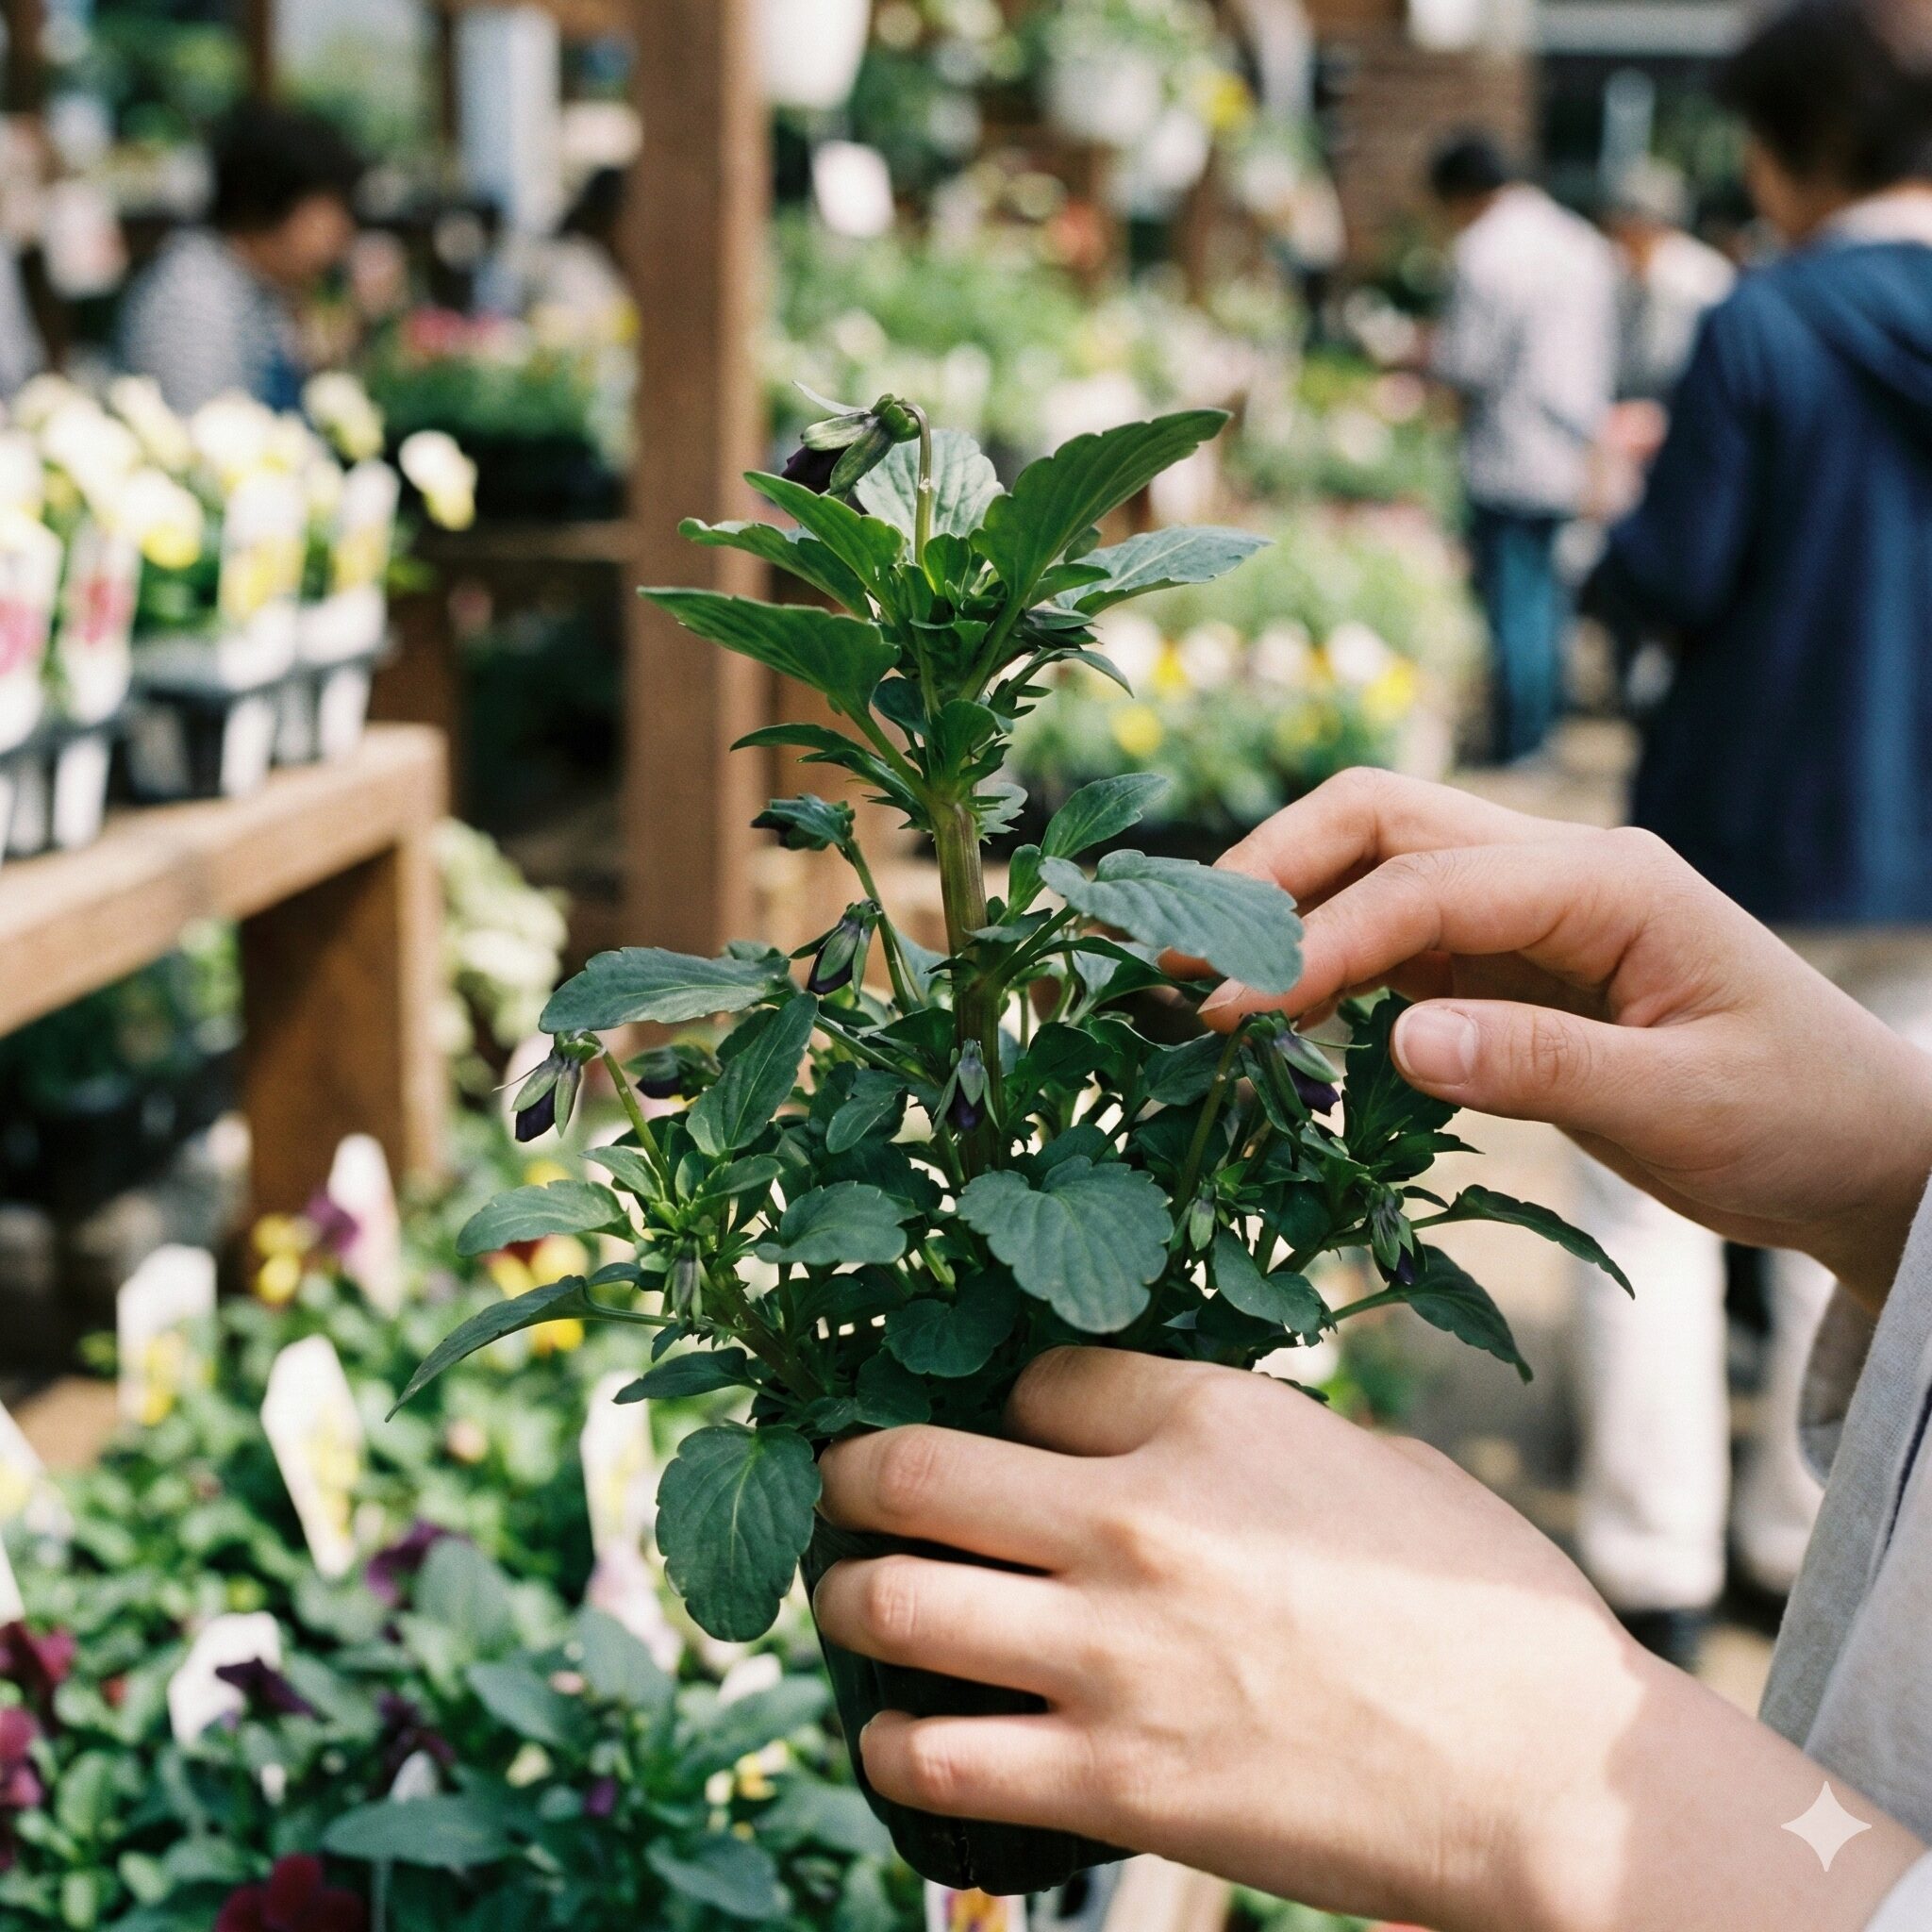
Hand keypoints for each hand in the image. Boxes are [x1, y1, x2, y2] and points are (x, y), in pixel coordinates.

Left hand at [814, 1351, 1922, 1931]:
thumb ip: (1239, 1430)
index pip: (1032, 1378)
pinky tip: (895, 1734)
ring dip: (844, 1601)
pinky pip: (938, 1756)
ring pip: (892, 1602)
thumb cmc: (1478, 1602)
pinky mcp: (1114, 1784)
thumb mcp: (1361, 1459)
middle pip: (913, 1469)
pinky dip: (892, 1742)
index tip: (995, 1431)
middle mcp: (1132, 1519)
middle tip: (841, 1489)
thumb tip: (1153, 1431)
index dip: (1002, 1402)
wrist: (1544, 1774)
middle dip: (851, 1475)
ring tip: (847, 1604)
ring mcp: (1110, 1655)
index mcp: (1203, 1416)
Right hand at [1196, 770, 1931, 1309]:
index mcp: (1606, 880)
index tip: (1224, 1011)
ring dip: (1283, 913)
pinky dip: (1325, 965)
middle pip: (1378, 821)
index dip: (1312, 941)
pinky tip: (1278, 1018)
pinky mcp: (1512, 965)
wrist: (1861, 1150)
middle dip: (1268, 877)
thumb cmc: (1796, 1119)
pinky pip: (1396, 941)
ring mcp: (1530, 913)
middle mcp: (1557, 871)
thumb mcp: (1683, 1105)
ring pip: (1374, 869)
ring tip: (1199, 984)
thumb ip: (1542, 1070)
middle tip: (1176, 960)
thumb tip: (1398, 1044)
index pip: (1422, 884)